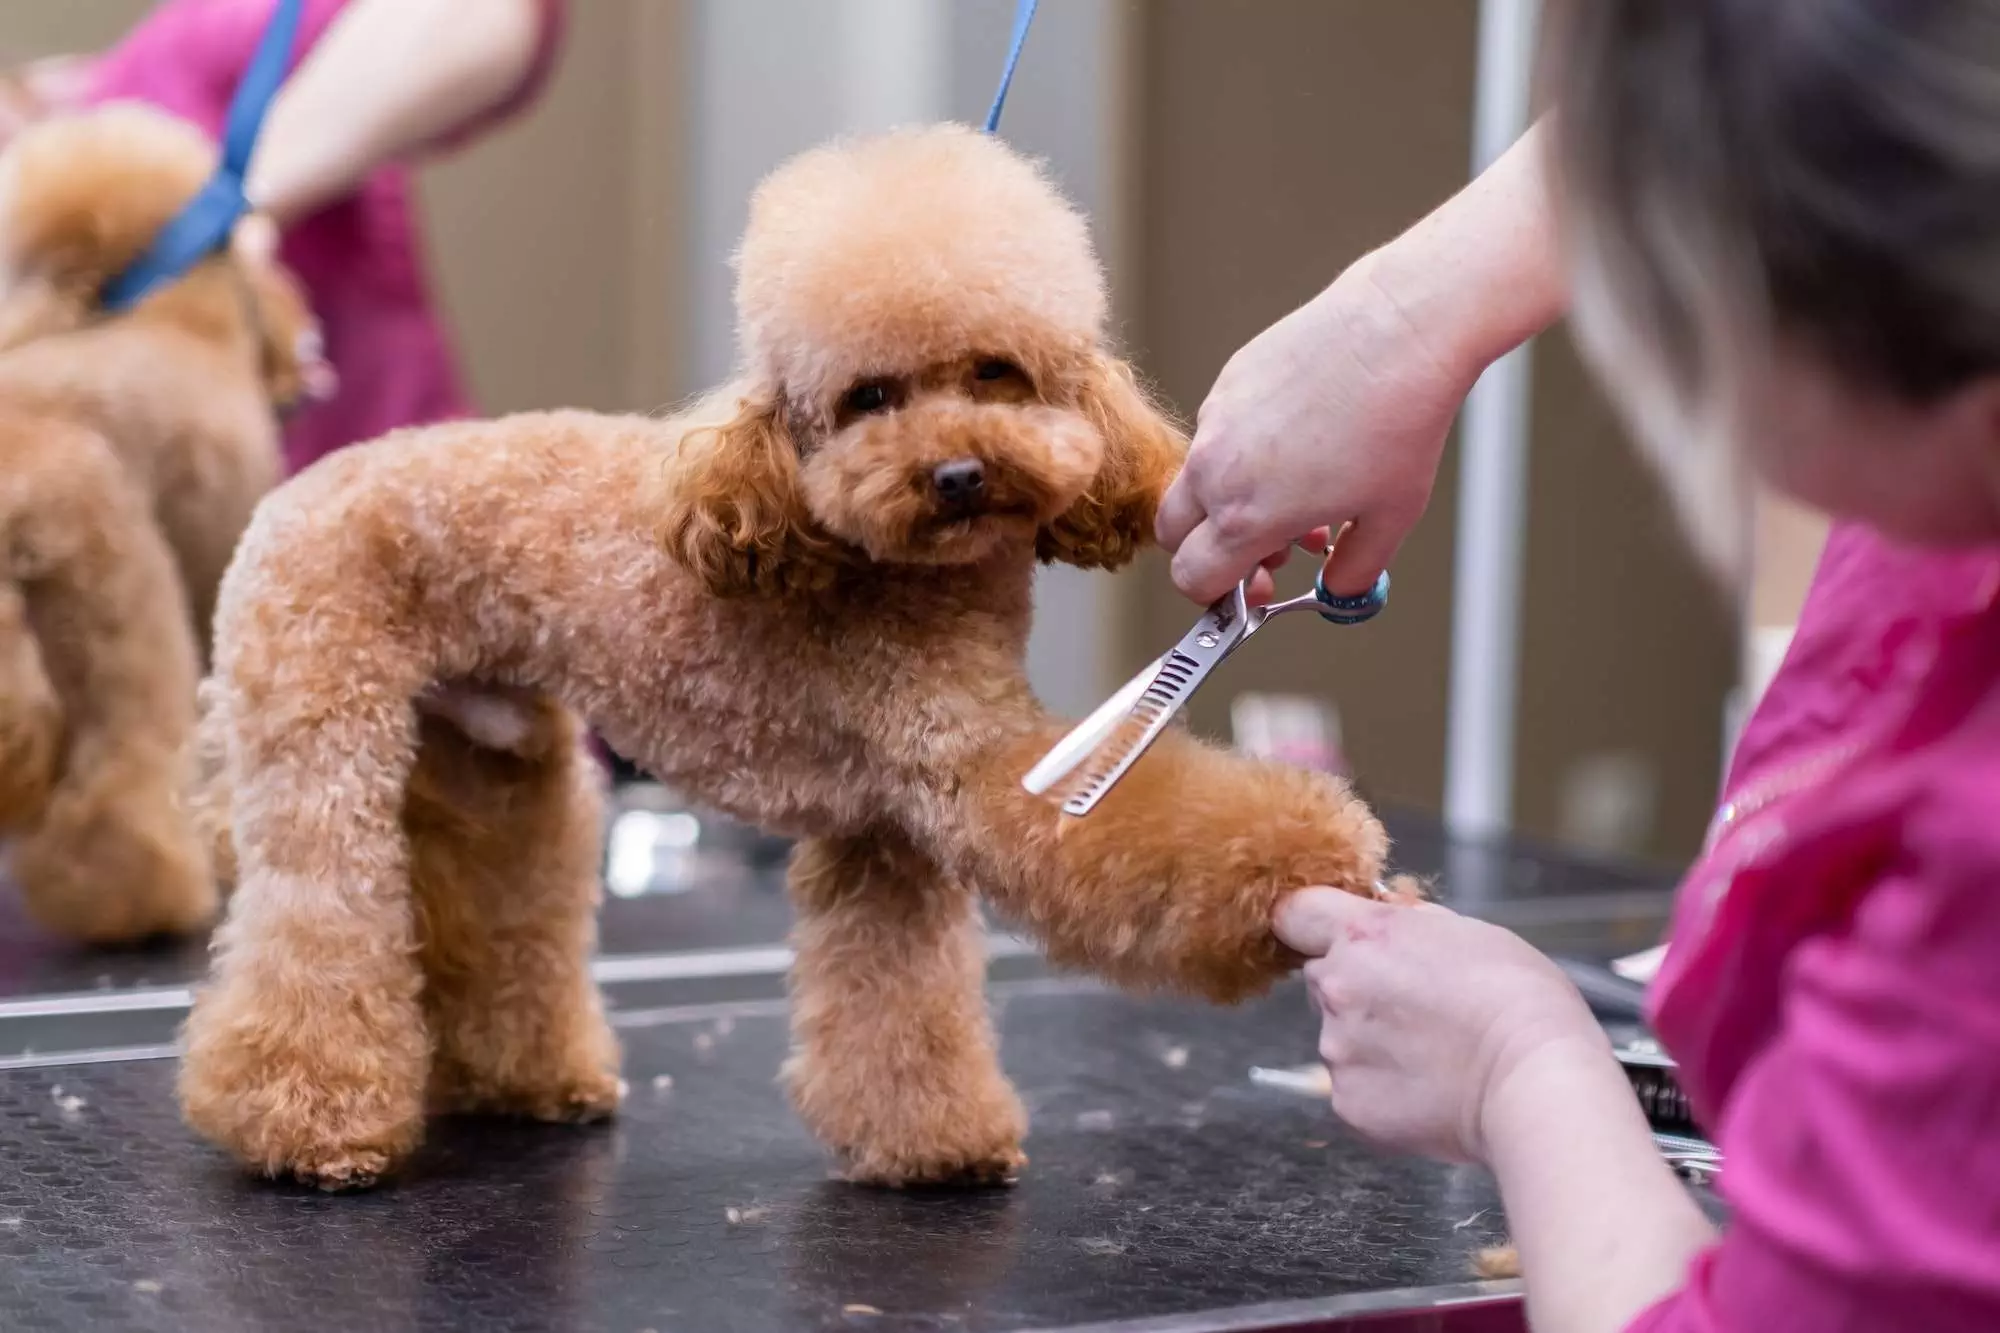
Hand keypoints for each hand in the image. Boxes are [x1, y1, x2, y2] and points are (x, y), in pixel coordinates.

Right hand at [1155, 256, 1467, 602]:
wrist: (1396, 332)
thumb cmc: (1396, 421)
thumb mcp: (1390, 518)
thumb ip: (1356, 570)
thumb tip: (1340, 587)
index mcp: (1246, 517)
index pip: (1193, 578)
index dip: (1219, 595)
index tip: (1251, 589)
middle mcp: (1216, 471)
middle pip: (1172, 535)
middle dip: (1212, 550)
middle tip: (1267, 548)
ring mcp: (1215, 423)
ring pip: (1197, 481)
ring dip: (1231, 501)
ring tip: (1300, 491)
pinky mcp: (1227, 383)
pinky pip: (1218, 434)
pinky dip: (1244, 452)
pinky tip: (1302, 439)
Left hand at [1274, 888, 1607, 1163]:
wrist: (1537, 1084)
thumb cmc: (1521, 1003)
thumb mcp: (1472, 932)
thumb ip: (1413, 925)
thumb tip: (1389, 917)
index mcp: (1365, 937)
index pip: (1296, 913)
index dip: (1312, 922)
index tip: (1329, 934)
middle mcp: (1339, 989)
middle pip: (1324, 977)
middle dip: (1359, 986)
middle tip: (1419, 1005)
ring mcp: (1339, 1050)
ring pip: (1340, 1036)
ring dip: (1373, 1040)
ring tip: (1437, 1051)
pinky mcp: (1349, 1103)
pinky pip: (1355, 1086)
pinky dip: (1385, 1087)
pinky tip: (1431, 1086)